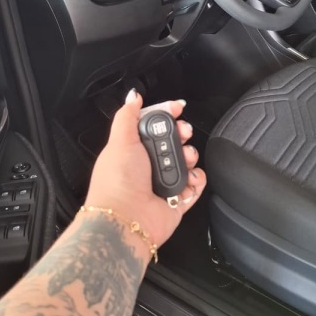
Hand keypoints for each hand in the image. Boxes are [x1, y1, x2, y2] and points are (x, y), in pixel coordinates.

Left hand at [83, 89, 206, 248]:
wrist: (126, 219)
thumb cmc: (118, 181)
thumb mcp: (120, 140)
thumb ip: (127, 116)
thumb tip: (133, 97)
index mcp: (133, 149)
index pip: (155, 125)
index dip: (167, 114)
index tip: (177, 108)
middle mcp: (148, 166)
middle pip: (174, 141)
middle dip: (183, 134)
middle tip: (183, 133)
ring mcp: (164, 183)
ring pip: (187, 161)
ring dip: (190, 156)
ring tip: (185, 159)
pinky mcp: (178, 200)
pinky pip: (196, 185)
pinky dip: (197, 180)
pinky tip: (190, 179)